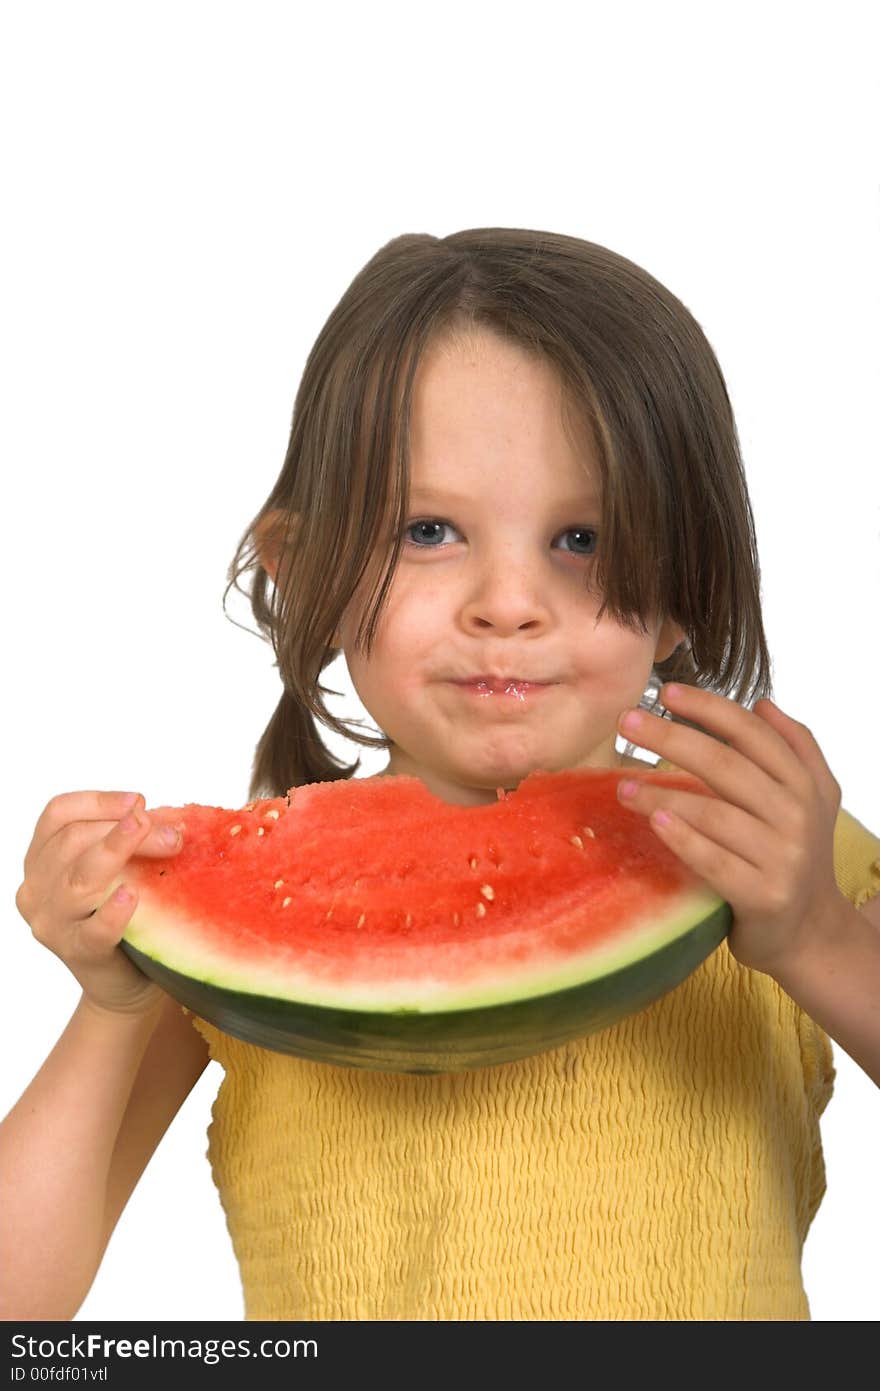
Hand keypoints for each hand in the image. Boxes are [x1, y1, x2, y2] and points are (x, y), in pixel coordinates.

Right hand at [14, 791, 184, 1016]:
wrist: (127, 983)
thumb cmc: (125, 916)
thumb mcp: (121, 870)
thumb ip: (131, 842)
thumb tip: (168, 818)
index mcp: (41, 860)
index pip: (57, 815)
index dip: (98, 801)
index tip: (140, 801)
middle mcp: (37, 889)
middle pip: (73, 842)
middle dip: (122, 829)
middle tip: (170, 831)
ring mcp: (52, 923)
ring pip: (78, 879)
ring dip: (118, 851)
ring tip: (152, 837)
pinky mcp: (77, 953)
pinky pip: (94, 929)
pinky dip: (113, 911)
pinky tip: (133, 895)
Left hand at [615, 684, 847, 977]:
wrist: (810, 931)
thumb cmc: (797, 854)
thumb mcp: (814, 797)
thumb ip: (796, 747)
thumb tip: (762, 703)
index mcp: (803, 784)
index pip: (752, 735)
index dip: (709, 709)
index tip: (666, 692)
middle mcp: (797, 815)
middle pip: (727, 765)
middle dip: (672, 737)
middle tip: (627, 721)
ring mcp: (782, 856)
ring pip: (714, 813)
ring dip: (663, 793)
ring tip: (623, 785)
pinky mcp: (763, 894)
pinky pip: (715, 861)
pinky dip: (683, 839)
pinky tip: (654, 822)